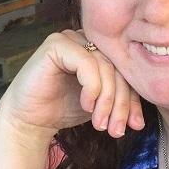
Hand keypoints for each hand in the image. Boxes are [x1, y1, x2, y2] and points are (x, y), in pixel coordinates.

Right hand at [0, 29, 143, 139]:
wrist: (28, 120)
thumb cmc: (62, 109)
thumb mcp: (100, 106)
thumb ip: (120, 102)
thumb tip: (141, 121)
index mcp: (100, 51)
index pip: (126, 72)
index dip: (133, 100)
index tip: (135, 125)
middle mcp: (87, 41)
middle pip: (118, 69)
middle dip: (121, 104)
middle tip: (118, 130)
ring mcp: (71, 39)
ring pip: (105, 67)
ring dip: (108, 100)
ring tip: (101, 124)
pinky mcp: (56, 44)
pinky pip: (87, 63)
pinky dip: (92, 88)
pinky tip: (86, 106)